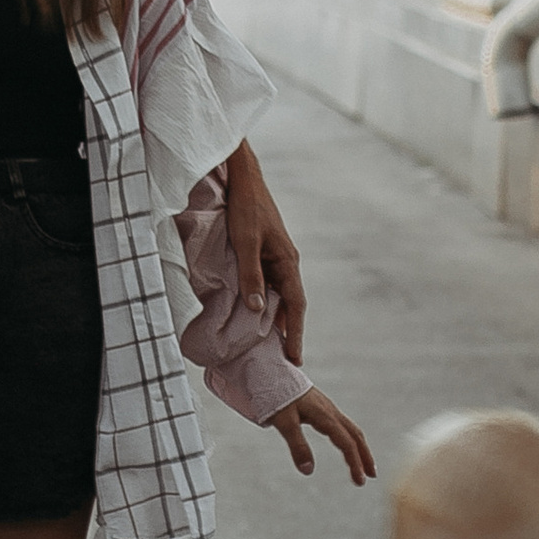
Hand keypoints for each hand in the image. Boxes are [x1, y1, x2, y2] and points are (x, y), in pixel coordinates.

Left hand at [224, 142, 306, 362]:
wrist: (243, 178)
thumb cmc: (245, 208)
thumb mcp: (245, 243)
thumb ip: (251, 276)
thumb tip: (258, 310)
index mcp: (288, 261)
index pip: (296, 306)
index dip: (295, 333)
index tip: (295, 358)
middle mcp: (286, 262)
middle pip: (290, 304)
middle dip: (288, 331)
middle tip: (283, 359)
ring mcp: (276, 257)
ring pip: (278, 294)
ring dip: (275, 317)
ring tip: (269, 344)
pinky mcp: (264, 252)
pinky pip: (268, 282)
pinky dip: (264, 300)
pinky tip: (254, 311)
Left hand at [268, 390, 374, 483]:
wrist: (270, 372)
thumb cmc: (275, 396)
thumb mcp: (284, 423)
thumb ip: (297, 446)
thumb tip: (308, 471)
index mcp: (325, 416)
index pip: (346, 442)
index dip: (355, 462)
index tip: (360, 481)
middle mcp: (330, 411)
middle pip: (355, 435)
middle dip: (365, 456)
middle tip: (372, 476)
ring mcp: (327, 408)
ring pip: (350, 429)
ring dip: (359, 448)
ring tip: (364, 465)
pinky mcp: (321, 407)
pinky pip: (341, 425)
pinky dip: (349, 438)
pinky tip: (345, 445)